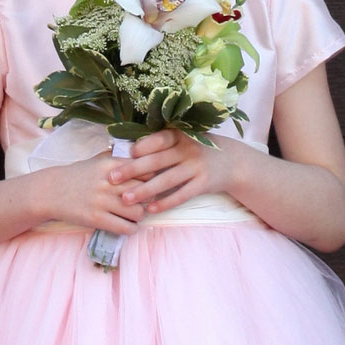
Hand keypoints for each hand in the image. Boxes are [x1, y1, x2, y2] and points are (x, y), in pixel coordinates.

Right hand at [37, 150, 150, 236]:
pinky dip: (132, 229)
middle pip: (144, 191)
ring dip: (140, 215)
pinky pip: (124, 227)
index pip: (144, 171)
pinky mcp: (96, 219)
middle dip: (148, 198)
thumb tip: (145, 158)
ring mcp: (102, 201)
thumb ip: (119, 160)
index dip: (151, 179)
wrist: (51, 192)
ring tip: (135, 215)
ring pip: (137, 212)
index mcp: (110, 165)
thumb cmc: (78, 176)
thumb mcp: (97, 161)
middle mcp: (108, 182)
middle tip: (145, 202)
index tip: (149, 184)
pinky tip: (130, 226)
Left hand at [108, 129, 236, 214]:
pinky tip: (150, 209)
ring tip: (125, 199)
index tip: (125, 154)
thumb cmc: (198, 149)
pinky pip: (181, 195)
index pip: (159, 139)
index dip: (142, 146)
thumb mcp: (185, 139)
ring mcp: (197, 167)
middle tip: (112, 178)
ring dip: (144, 190)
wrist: (232, 161)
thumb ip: (163, 143)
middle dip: (133, 170)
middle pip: (157, 161)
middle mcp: (189, 149)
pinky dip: (165, 203)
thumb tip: (128, 150)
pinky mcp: (203, 184)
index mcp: (181, 135)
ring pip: (166, 181)